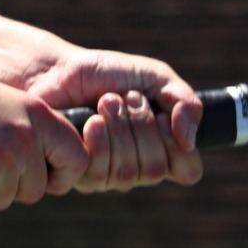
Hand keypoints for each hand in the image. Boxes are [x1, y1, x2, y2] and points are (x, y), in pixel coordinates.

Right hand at [0, 61, 88, 213]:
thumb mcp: (0, 106)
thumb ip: (27, 132)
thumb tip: (46, 178)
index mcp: (40, 113)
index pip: (78, 159)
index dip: (61, 177)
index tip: (39, 178)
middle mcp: (29, 134)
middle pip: (36, 190)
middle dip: (7, 188)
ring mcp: (5, 154)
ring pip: (4, 200)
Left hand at [23, 49, 204, 192]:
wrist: (57, 71)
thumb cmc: (106, 74)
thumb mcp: (154, 76)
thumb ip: (184, 101)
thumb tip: (190, 140)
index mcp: (161, 147)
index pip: (189, 171)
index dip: (178, 146)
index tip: (162, 116)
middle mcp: (136, 167)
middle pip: (155, 169)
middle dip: (141, 126)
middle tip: (125, 98)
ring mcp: (107, 175)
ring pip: (128, 174)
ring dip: (118, 128)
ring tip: (104, 102)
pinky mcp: (78, 176)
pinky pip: (99, 174)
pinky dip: (98, 139)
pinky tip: (89, 120)